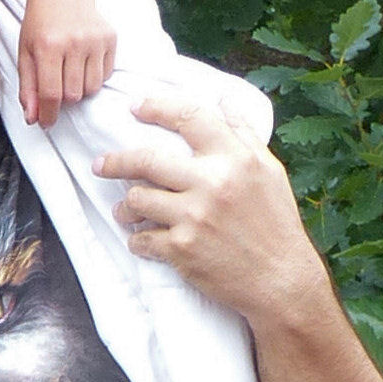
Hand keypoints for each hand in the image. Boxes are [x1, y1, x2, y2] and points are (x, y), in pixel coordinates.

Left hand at [17, 0, 117, 125]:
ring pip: (91, 88)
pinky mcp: (110, 39)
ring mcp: (95, 40)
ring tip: (69, 70)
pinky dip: (93, 76)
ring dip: (79, 88)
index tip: (46, 122)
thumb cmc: (40, 22)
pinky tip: (83, 60)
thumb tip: (32, 119)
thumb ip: (28, 87)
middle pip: (73, 95)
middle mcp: (74, 43)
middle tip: (55, 84)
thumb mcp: (25, 52)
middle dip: (62, 98)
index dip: (48, 114)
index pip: (51, 94)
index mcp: (48, 46)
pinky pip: (105, 75)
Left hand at [93, 73, 318, 316]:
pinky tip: (142, 240)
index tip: (136, 107)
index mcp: (235, 159)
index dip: (156, 107)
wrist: (281, 281)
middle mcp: (212, 183)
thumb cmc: (277, 224)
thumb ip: (244, 134)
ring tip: (126, 210)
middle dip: (116, 161)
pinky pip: (142, 239)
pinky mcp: (182, 250)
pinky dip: (137, 240)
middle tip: (101, 164)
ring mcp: (194, 217)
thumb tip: (224, 100)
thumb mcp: (270, 171)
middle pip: (146, 160)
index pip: (189, 118)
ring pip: (137, 199)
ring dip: (125, 206)